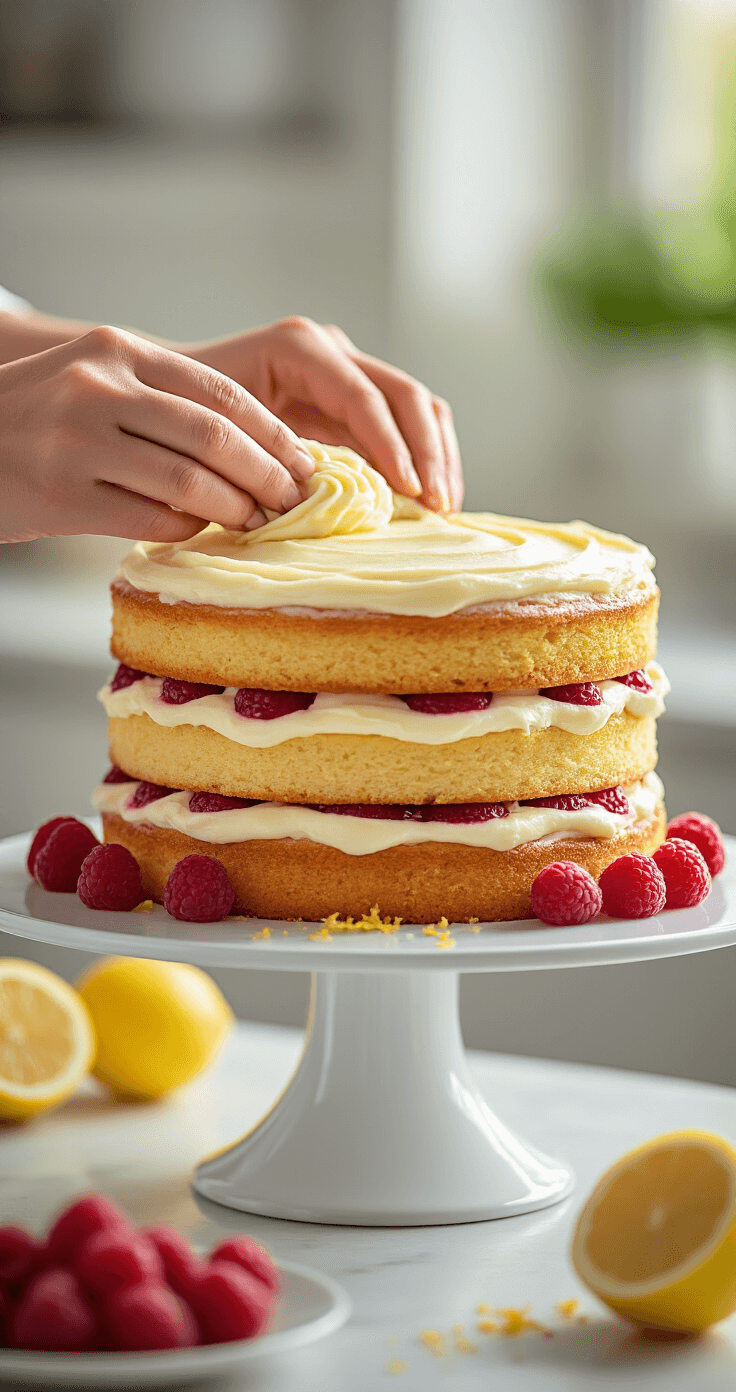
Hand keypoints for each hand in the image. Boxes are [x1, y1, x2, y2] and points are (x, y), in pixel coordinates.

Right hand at [0, 326, 315, 543]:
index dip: (273, 435)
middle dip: (268, 476)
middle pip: (214, 437)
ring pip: (188, 482)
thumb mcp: (94, 378)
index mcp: (117, 350)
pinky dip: (188, 531)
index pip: (220, 393)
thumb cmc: (38, 417)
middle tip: (294, 501)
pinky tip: (201, 534)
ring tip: (258, 523)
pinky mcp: (61, 496)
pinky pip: (150, 520)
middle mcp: (97, 387)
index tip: (305, 464)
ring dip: (235, 510)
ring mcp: (77, 442)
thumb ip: (163, 397)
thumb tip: (259, 445)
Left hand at [187, 317, 462, 511]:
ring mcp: (346, 371)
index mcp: (295, 347)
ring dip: (435, 456)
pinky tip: (429, 499)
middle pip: (404, 394)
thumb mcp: (214, 434)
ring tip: (444, 507)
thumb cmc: (184, 419)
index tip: (409, 490)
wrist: (165, 400)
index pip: (362, 394)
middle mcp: (329, 350)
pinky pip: (406, 423)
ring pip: (418, 405)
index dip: (392, 445)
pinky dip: (422, 459)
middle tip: (438, 505)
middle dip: (426, 453)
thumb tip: (311, 503)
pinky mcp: (355, 401)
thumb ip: (263, 459)